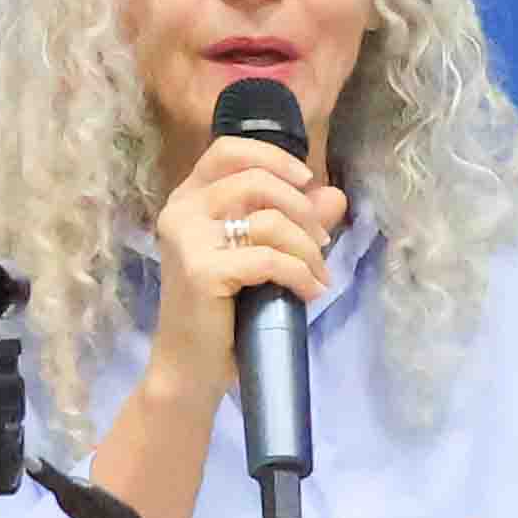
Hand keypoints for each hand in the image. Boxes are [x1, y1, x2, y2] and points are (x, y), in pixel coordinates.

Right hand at [142, 129, 343, 383]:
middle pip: (257, 181)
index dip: (274, 158)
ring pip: (269, 220)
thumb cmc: (226, 310)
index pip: (228, 150)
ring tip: (318, 275)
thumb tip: (336, 195)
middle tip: (322, 241)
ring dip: (309, 249)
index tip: (308, 181)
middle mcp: (182, 211)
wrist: (191, 367)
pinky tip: (309, 293)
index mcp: (189, 200)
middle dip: (303, 211)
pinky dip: (301, 275)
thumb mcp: (263, 256)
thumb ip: (294, 222)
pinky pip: (270, 259)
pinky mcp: (202, 270)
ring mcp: (187, 240)